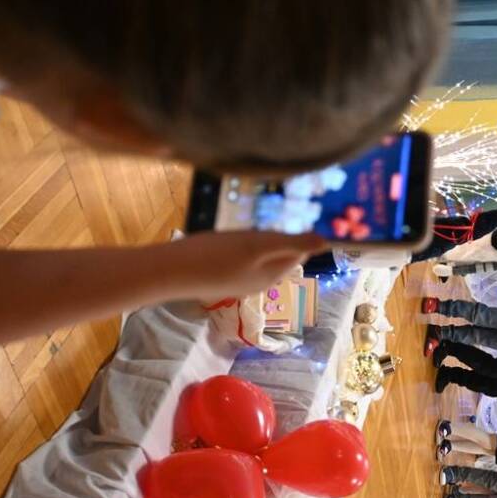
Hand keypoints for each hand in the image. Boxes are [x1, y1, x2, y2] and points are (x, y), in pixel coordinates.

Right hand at [171, 231, 325, 301]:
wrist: (170, 272)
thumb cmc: (216, 256)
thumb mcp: (259, 244)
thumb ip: (292, 243)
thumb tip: (327, 242)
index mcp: (273, 274)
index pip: (297, 251)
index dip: (294, 233)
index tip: (289, 214)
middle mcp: (260, 283)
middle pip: (278, 254)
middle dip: (275, 236)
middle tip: (263, 219)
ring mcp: (239, 282)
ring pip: (258, 256)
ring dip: (255, 240)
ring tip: (242, 229)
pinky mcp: (220, 278)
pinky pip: (239, 260)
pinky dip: (237, 247)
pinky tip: (223, 240)